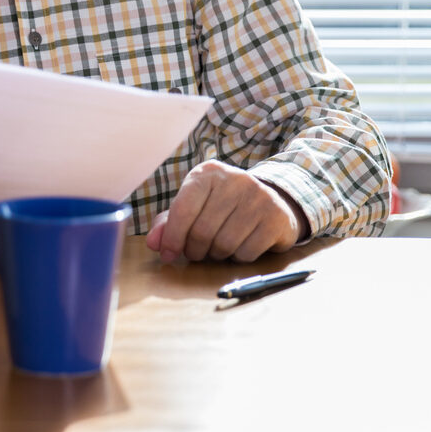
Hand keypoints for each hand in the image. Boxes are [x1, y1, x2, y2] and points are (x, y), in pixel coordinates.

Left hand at [145, 160, 306, 263]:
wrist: (272, 200)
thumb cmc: (222, 206)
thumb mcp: (194, 206)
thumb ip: (169, 223)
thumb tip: (154, 244)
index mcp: (207, 173)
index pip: (183, 209)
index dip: (172, 237)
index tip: (167, 254)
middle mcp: (234, 179)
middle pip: (202, 231)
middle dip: (194, 249)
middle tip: (196, 252)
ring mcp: (259, 197)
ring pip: (224, 245)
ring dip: (216, 255)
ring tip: (217, 247)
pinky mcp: (276, 217)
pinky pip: (247, 253)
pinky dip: (238, 258)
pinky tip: (240, 247)